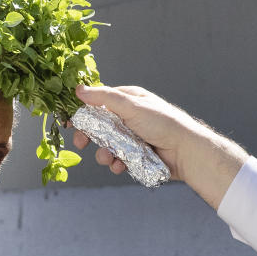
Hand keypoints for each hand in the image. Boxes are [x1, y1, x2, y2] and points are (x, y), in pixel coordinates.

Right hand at [73, 84, 247, 208]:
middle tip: (80, 143)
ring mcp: (132, 138)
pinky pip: (118, 160)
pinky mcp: (136, 156)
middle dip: (90, 136)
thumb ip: (104, 98)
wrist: (186, 152)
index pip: (99, 102)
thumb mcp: (132, 105)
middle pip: (100, 126)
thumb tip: (79, 89)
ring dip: (104, 153)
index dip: (83, 111)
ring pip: (107, 145)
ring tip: (109, 158)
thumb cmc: (163, 123)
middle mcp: (129, 118)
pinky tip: (120, 166)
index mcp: (129, 100)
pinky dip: (116, 164)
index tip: (70, 122)